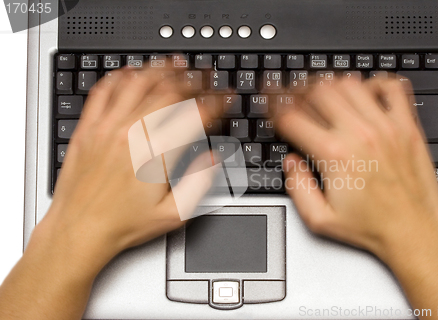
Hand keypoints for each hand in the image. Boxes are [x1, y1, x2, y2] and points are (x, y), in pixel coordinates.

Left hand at [34, 66, 213, 272]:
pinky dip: (120, 77)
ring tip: (176, 65)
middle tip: (206, 77)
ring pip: (138, 83)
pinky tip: (131, 73)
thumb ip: (199, 182)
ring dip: (161, 70)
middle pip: (169, 91)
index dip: (216, 101)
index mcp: (158, 155)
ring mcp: (107, 128)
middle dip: (194, 80)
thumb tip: (213, 157)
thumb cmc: (124, 225)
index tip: (225, 98)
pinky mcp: (88, 128)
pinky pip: (103, 91)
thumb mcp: (174, 214)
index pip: (195, 114)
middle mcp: (133, 134)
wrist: (79, 230)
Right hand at [276, 77, 437, 261]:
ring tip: (320, 91)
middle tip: (290, 94)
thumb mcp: (321, 220)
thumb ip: (298, 188)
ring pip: (349, 84)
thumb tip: (291, 162)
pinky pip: (392, 87)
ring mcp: (386, 126)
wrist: (415, 230)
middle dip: (297, 89)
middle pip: (317, 92)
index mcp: (334, 156)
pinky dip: (374, 82)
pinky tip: (364, 91)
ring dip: (329, 84)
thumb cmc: (372, 227)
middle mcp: (359, 134)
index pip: (292, 118)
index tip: (268, 99)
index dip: (273, 105)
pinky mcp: (407, 126)